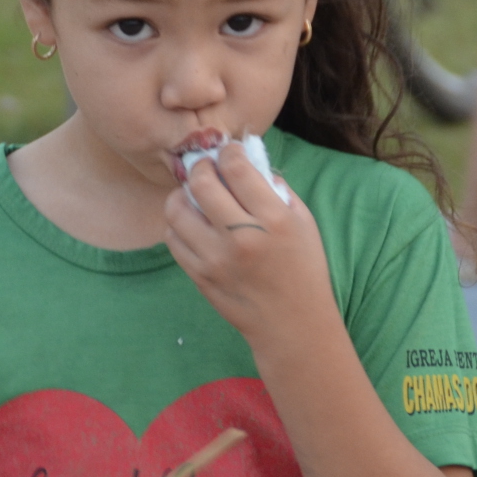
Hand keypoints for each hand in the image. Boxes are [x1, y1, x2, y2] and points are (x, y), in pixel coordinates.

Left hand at [163, 142, 337, 343]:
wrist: (293, 324)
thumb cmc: (303, 270)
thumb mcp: (303, 223)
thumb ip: (276, 188)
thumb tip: (247, 161)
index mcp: (273, 219)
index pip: (237, 168)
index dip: (229, 151)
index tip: (229, 152)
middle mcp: (242, 237)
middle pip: (202, 183)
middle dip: (201, 166)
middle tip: (206, 167)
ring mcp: (216, 259)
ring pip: (177, 210)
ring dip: (183, 195)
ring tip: (194, 196)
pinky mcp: (200, 276)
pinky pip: (173, 238)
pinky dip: (178, 225)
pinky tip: (193, 224)